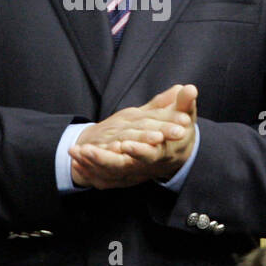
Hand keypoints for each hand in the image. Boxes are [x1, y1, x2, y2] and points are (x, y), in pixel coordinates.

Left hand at [69, 84, 195, 188]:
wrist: (174, 154)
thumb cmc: (177, 133)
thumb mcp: (183, 117)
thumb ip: (185, 103)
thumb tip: (189, 87)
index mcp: (161, 153)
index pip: (150, 155)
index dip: (138, 151)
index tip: (124, 144)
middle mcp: (145, 167)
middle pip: (124, 167)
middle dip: (104, 160)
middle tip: (88, 150)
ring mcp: (132, 173)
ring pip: (109, 174)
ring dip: (91, 163)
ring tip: (76, 151)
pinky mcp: (121, 177)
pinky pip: (102, 177)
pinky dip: (88, 170)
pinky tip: (76, 159)